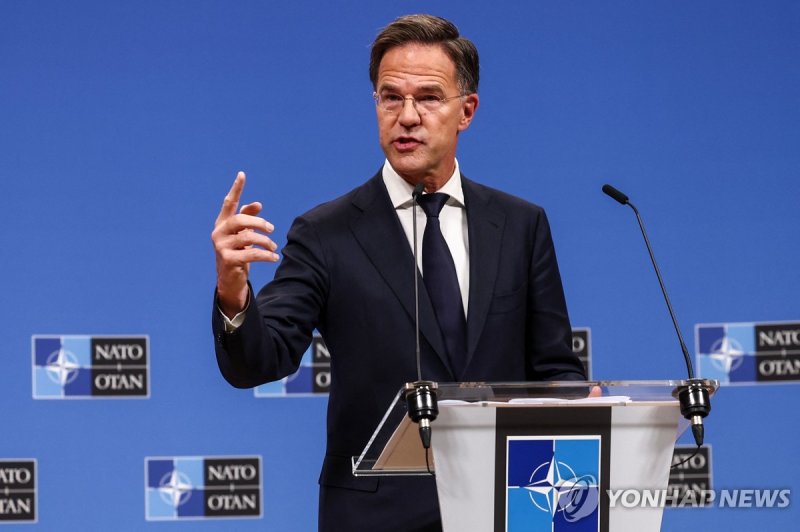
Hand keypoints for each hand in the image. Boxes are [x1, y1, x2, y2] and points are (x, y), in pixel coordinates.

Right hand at [211, 171, 279, 317]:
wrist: (230, 279)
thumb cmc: (238, 252)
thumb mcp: (243, 234)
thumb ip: (248, 218)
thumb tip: (257, 204)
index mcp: (222, 223)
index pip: (229, 203)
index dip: (236, 189)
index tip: (242, 174)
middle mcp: (218, 232)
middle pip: (240, 220)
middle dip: (259, 223)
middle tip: (272, 229)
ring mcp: (221, 246)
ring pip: (248, 237)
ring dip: (266, 242)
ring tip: (274, 247)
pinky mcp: (227, 260)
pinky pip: (251, 254)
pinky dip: (265, 255)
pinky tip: (274, 257)